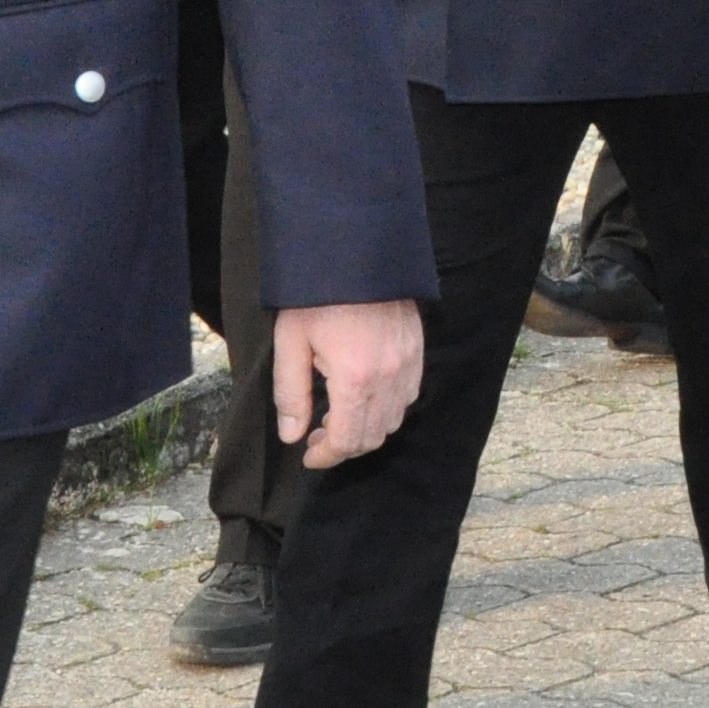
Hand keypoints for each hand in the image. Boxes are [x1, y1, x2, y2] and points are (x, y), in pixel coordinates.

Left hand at [270, 300, 425, 467]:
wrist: (357, 250)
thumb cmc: (317, 295)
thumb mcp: (291, 342)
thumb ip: (291, 394)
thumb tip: (292, 435)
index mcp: (355, 379)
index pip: (347, 440)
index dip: (326, 457)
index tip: (309, 457)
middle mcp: (388, 377)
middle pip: (372, 436)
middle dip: (343, 447)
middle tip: (317, 439)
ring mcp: (408, 363)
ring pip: (394, 420)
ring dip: (366, 430)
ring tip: (338, 417)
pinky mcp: (417, 350)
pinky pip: (408, 396)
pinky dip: (388, 409)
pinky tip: (364, 396)